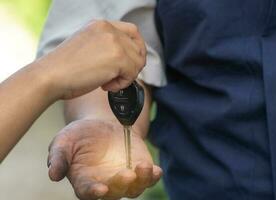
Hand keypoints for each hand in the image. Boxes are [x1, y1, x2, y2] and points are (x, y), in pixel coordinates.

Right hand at [36, 20, 145, 99]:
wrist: (49, 76)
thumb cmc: (64, 68)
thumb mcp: (88, 47)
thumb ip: (107, 47)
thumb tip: (126, 59)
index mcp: (101, 25)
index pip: (132, 31)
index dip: (136, 48)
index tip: (131, 62)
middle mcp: (109, 29)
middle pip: (138, 47)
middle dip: (133, 65)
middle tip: (118, 76)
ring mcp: (114, 41)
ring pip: (138, 62)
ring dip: (126, 76)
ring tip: (108, 82)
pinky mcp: (118, 57)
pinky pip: (133, 73)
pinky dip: (121, 84)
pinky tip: (105, 85)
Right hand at [47, 119, 161, 199]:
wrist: (101, 125)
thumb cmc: (79, 135)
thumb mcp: (64, 140)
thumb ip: (58, 156)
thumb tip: (53, 174)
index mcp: (84, 180)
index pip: (87, 191)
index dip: (94, 192)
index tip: (100, 189)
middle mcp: (106, 183)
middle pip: (115, 192)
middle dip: (121, 185)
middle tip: (126, 175)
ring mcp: (124, 177)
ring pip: (134, 187)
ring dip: (141, 181)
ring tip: (144, 167)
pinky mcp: (139, 168)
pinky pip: (148, 177)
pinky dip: (153, 176)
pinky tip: (156, 170)